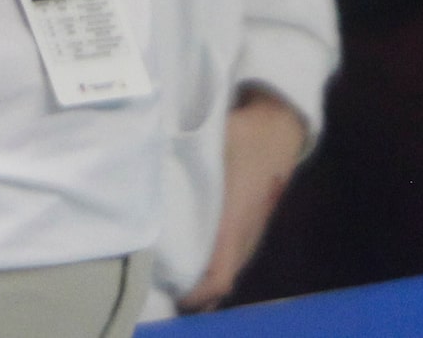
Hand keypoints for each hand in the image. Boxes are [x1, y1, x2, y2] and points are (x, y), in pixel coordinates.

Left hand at [178, 89, 308, 312]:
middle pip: (222, 282)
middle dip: (195, 290)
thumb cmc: (243, 134)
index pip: (219, 277)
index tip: (175, 295)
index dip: (198, 294)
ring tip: (172, 270)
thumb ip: (178, 158)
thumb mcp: (209, 142)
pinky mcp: (253, 223)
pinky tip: (192, 248)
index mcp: (233, 222)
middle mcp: (245, 234)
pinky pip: (233, 254)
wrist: (278, 127)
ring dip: (205, 277)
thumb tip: (144, 164)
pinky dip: (215, 262)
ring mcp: (252, 230)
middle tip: (162, 283)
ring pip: (228, 268)